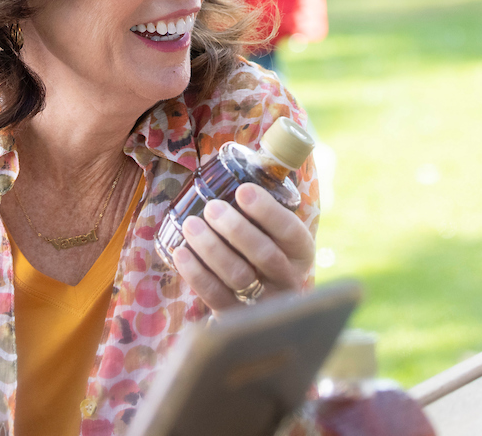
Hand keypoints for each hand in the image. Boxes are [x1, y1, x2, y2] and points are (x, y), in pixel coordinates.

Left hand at [173, 183, 314, 313]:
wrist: (258, 306)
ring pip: (238, 275)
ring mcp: (263, 303)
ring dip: (212, 247)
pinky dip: (196, 273)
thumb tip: (234, 163)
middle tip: (212, 207)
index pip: (290, 230)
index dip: (267, 210)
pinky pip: (215, 296)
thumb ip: (263, 208)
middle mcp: (288, 279)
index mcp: (301, 252)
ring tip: (191, 225)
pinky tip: (181, 252)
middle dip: (236, 228)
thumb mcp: (275, 233)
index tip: (243, 190)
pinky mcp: (235, 318)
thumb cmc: (262, 251)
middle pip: (265, 254)